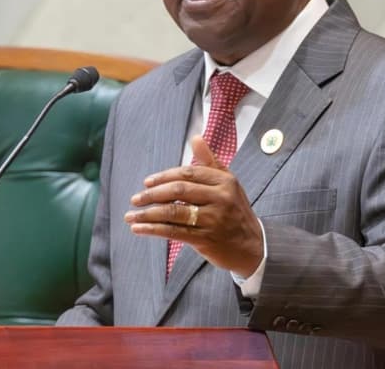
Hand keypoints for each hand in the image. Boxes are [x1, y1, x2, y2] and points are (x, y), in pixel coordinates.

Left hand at [124, 135, 263, 276]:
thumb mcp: (228, 184)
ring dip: (148, 214)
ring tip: (130, 216)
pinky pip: (174, 232)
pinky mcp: (206, 239)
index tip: (147, 182)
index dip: (164, 177)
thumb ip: (210, 161)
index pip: (188, 173)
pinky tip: (139, 229)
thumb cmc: (235, 211)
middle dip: (153, 194)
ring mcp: (213, 219)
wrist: (254, 246)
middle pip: (179, 190)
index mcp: (224, 181)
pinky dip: (154, 230)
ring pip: (174, 212)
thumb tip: (195, 138)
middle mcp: (220, 198)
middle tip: (135, 198)